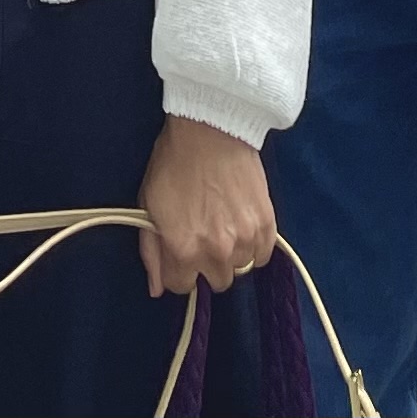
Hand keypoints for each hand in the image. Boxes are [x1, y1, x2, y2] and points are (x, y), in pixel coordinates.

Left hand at [137, 116, 276, 299]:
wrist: (211, 128)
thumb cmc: (174, 162)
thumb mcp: (149, 204)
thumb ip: (151, 251)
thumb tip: (157, 289)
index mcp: (183, 249)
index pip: (181, 286)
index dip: (178, 267)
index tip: (181, 248)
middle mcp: (216, 252)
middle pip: (215, 281)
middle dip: (206, 263)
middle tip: (204, 233)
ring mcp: (244, 240)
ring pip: (239, 269)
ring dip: (231, 253)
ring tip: (224, 223)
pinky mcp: (267, 226)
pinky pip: (262, 256)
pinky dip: (253, 245)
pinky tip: (242, 223)